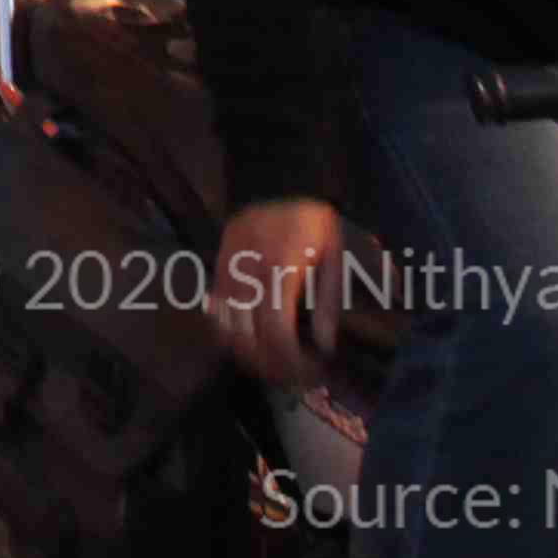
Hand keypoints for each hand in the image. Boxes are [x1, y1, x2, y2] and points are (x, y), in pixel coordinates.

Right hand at [212, 199, 345, 390]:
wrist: (283, 179)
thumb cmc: (320, 222)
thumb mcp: (340, 255)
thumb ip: (331, 301)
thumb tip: (324, 346)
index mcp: (281, 265)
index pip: (275, 330)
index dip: (291, 360)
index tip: (312, 371)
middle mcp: (248, 269)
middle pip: (248, 336)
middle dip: (271, 366)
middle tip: (297, 378)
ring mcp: (227, 268)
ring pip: (227, 327)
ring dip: (251, 356)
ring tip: (277, 367)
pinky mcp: (218, 266)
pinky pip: (217, 310)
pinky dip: (231, 335)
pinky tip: (253, 346)